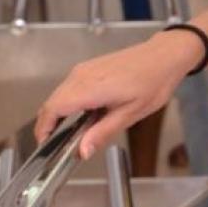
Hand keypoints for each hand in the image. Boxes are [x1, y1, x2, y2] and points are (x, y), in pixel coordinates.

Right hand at [34, 30, 205, 157]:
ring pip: (58, 94)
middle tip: (54, 144)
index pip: (54, 108)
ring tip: (69, 134)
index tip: (44, 144)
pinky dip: (65, 103)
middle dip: (47, 124)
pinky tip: (80, 116)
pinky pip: (68, 87)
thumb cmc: (153, 81)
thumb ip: (102, 132)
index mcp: (90, 88)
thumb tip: (83, 151)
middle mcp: (82, 75)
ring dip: (57, 113)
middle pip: (51, 102)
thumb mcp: (130, 114)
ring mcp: (83, 69)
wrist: (163, 56)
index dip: (44, 128)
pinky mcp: (88, 67)